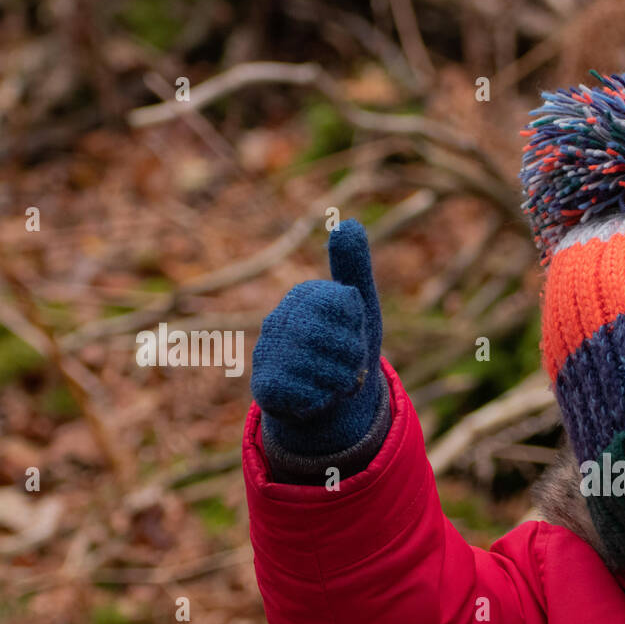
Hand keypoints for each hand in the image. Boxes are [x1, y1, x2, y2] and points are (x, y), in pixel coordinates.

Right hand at [251, 219, 384, 457]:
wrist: (327, 399)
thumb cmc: (344, 347)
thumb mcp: (359, 307)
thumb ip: (354, 267)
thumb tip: (349, 223)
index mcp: (305, 296)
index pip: (345, 303)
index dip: (358, 326)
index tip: (352, 333)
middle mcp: (280, 319)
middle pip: (339, 341)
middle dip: (353, 358)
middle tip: (349, 364)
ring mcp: (269, 353)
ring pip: (326, 371)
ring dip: (342, 382)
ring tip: (334, 380)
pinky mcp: (265, 387)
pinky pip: (308, 396)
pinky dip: (324, 400)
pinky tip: (317, 396)